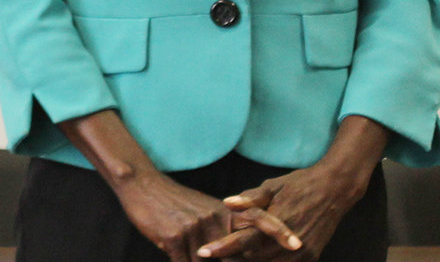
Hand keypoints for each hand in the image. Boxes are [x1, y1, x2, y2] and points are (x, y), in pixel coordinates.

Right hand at [112, 171, 298, 261]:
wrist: (141, 184)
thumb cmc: (174, 201)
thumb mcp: (203, 209)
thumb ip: (223, 229)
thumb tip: (240, 252)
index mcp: (223, 211)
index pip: (257, 218)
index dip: (278, 231)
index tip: (297, 244)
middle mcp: (212, 218)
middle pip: (234, 254)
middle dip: (233, 260)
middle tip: (215, 254)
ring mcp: (193, 228)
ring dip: (199, 261)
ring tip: (193, 253)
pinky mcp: (173, 237)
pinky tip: (177, 255)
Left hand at [199, 166, 366, 260]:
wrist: (334, 191)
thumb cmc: (298, 185)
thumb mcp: (272, 186)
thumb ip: (250, 199)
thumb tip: (226, 203)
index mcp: (277, 221)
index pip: (244, 241)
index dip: (223, 248)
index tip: (203, 252)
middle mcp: (290, 242)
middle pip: (253, 258)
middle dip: (232, 258)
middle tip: (212, 253)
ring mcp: (302, 253)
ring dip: (249, 261)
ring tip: (229, 257)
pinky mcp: (311, 258)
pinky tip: (254, 256)